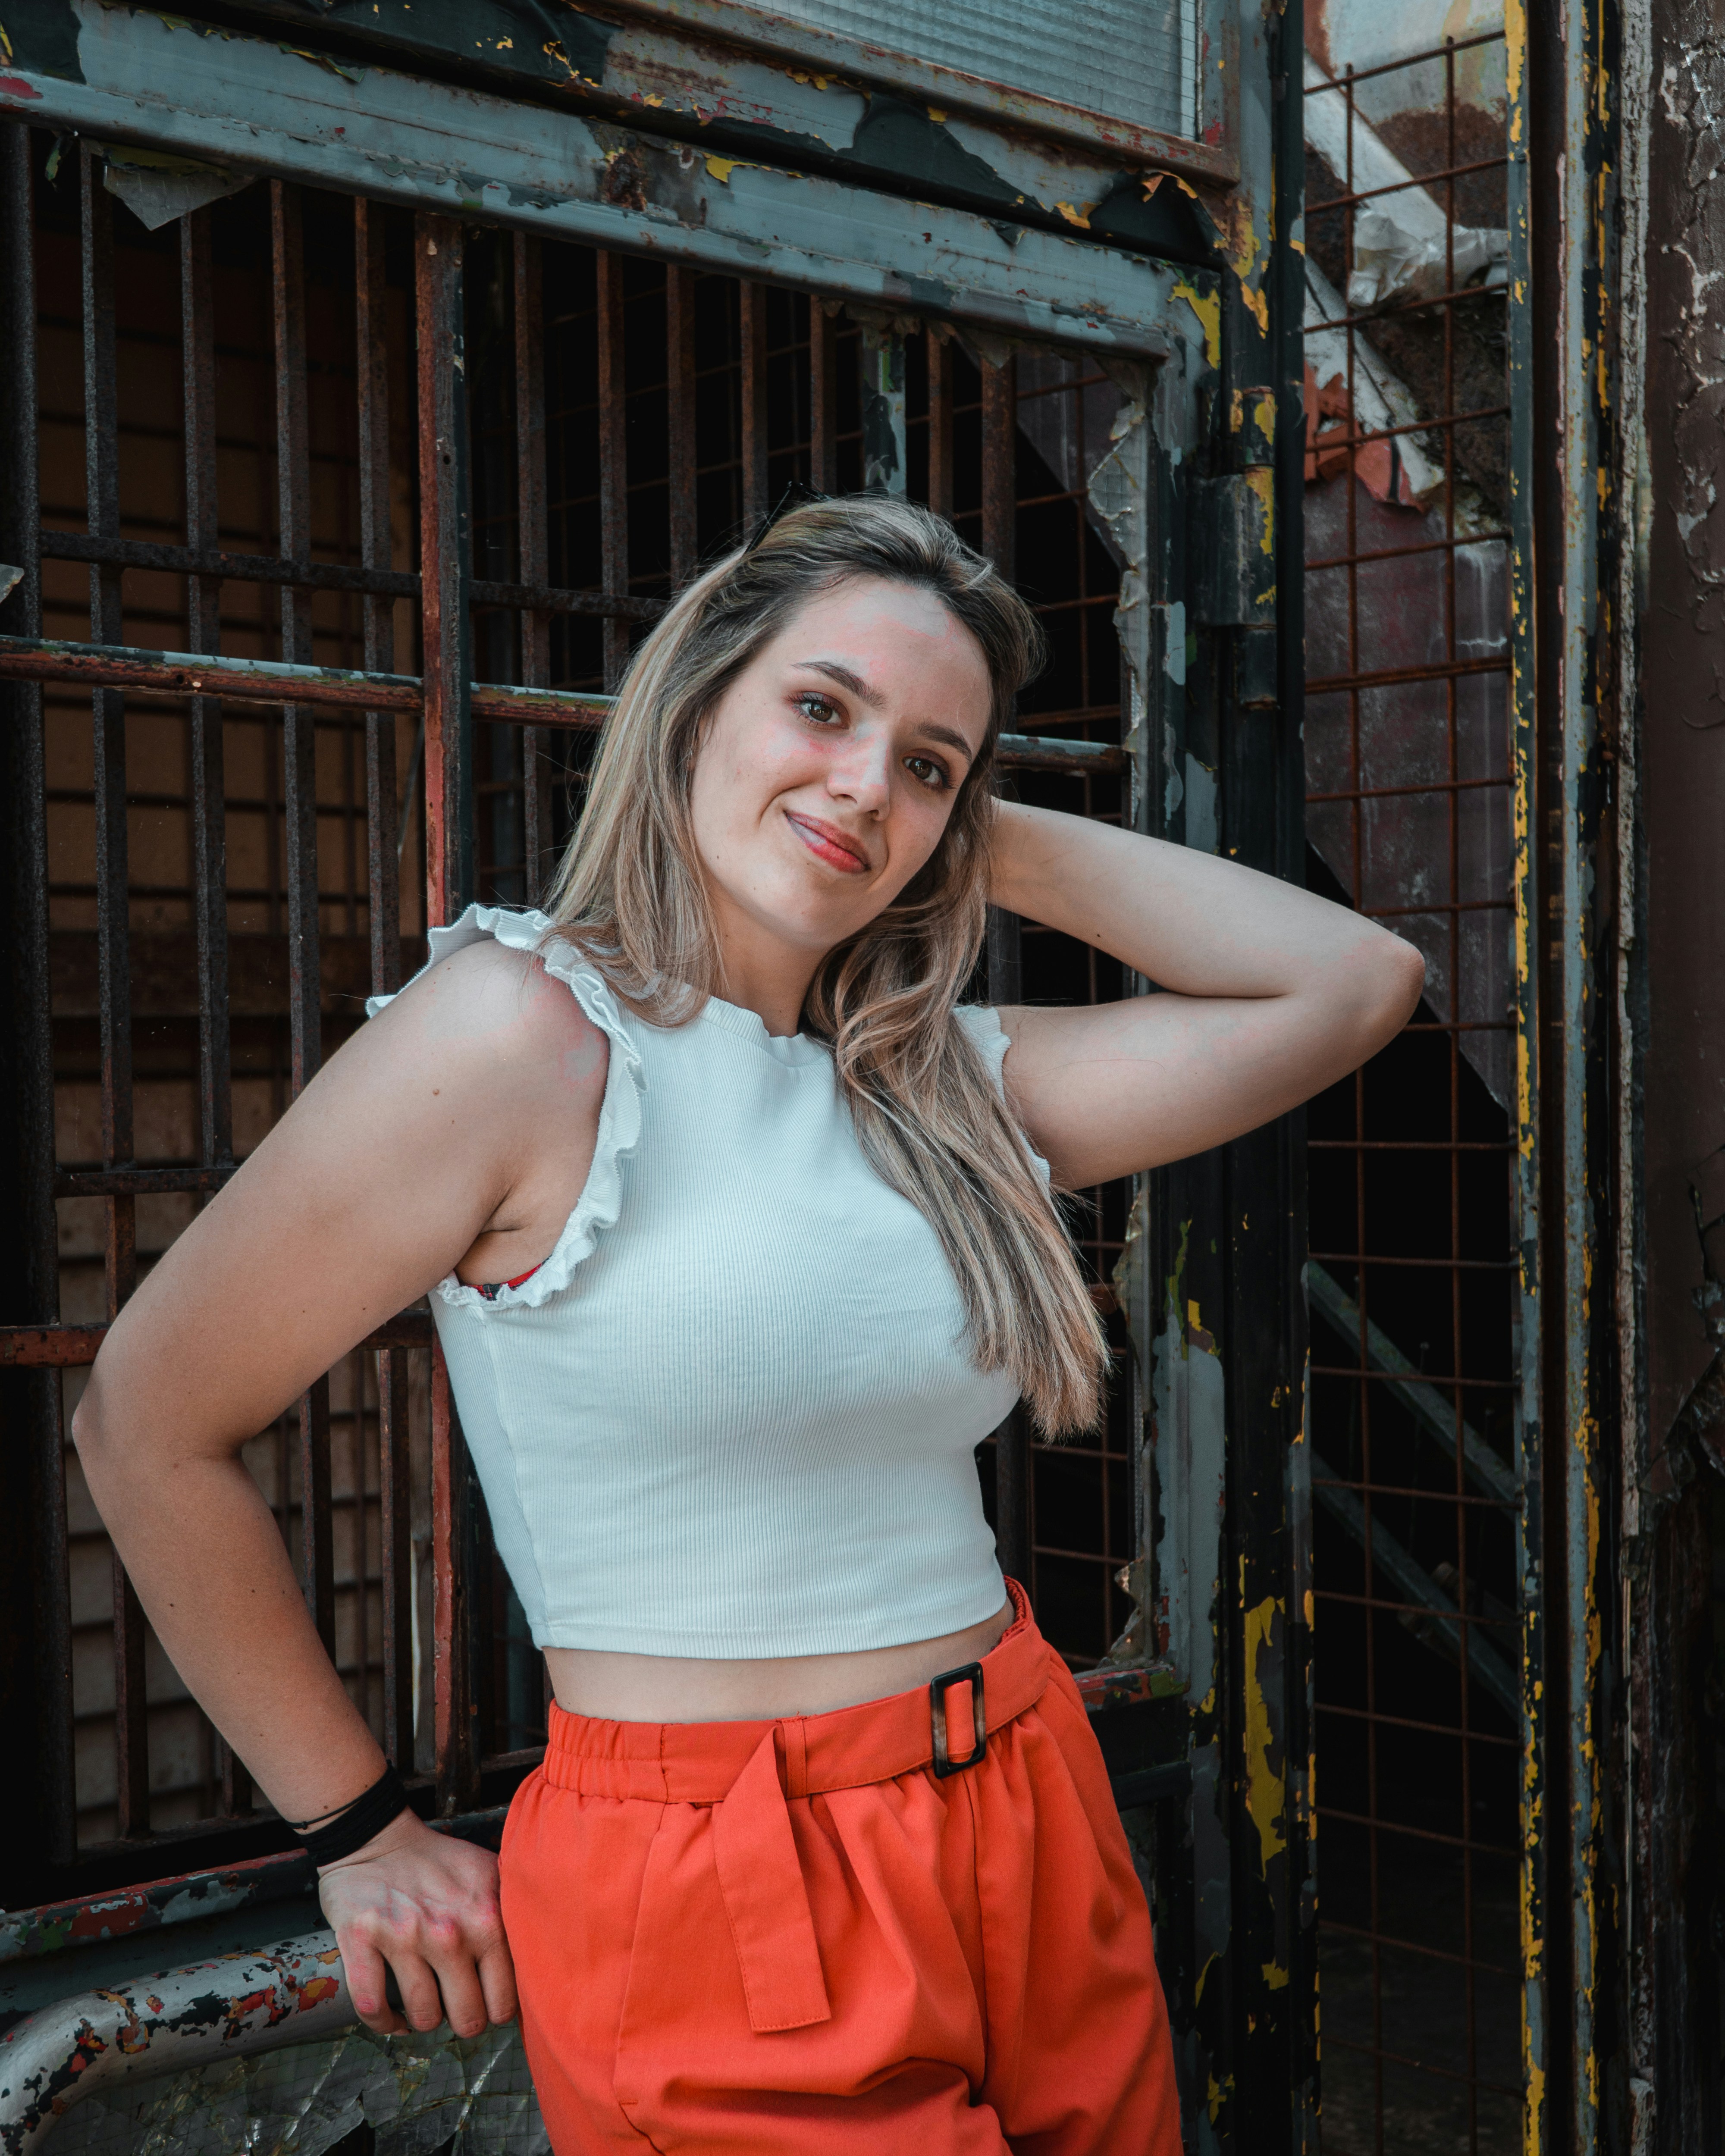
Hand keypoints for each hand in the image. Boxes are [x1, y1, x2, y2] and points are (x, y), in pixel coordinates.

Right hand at [317, 1808, 517, 2036]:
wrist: (377, 1838)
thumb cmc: (439, 1863)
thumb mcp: (492, 1875)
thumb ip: (516, 1916)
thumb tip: (545, 1961)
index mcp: (488, 1917)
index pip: (508, 1998)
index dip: (498, 2009)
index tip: (489, 2002)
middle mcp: (450, 1931)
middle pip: (469, 2018)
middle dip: (465, 2020)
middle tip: (457, 2006)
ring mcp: (404, 1936)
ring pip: (424, 2017)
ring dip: (424, 2019)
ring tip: (426, 2002)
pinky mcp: (361, 1939)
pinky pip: (373, 2007)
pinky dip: (383, 2022)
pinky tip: (392, 2017)